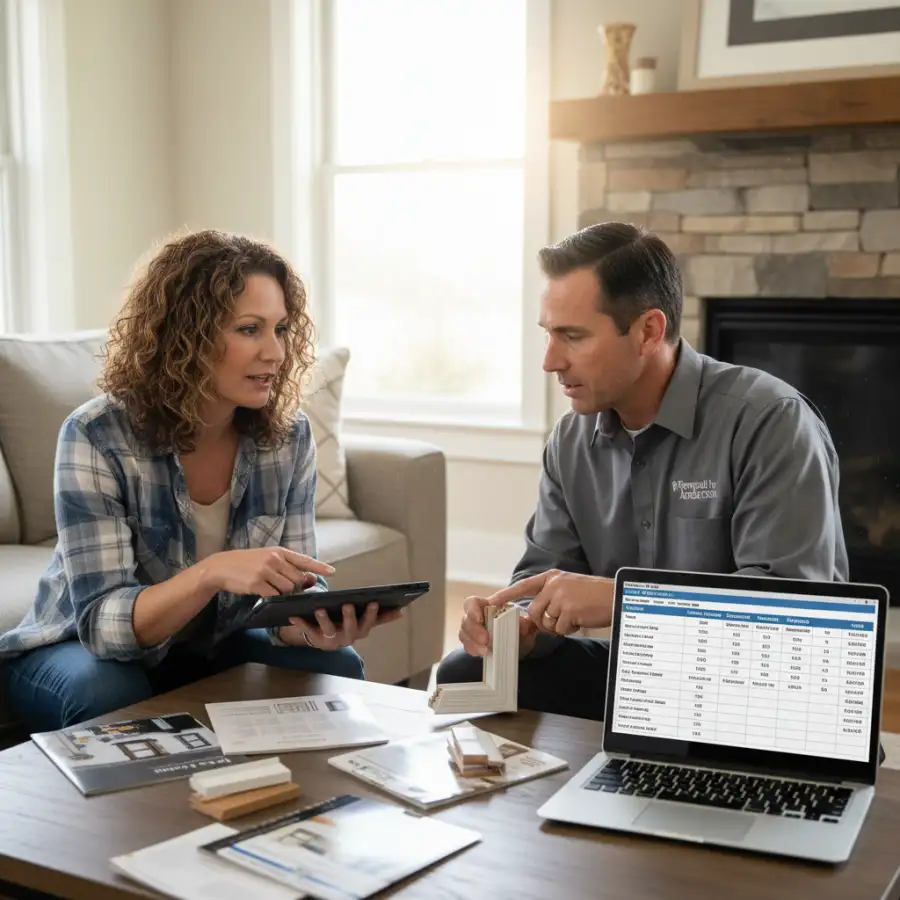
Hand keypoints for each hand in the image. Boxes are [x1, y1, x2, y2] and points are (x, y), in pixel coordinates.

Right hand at [199, 547, 333, 596]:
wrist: (221, 566)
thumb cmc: (247, 564)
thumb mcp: (268, 560)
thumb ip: (288, 568)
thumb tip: (310, 579)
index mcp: (279, 552)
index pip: (304, 560)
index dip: (319, 567)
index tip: (332, 572)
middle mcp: (274, 559)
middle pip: (297, 579)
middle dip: (295, 587)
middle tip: (282, 587)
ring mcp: (265, 570)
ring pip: (288, 589)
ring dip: (283, 593)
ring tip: (270, 588)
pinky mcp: (256, 583)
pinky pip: (273, 595)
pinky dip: (272, 597)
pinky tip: (263, 593)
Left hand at [277, 602, 403, 649]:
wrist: (324, 637)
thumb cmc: (346, 624)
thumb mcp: (364, 620)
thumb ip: (382, 617)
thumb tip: (402, 611)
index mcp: (359, 631)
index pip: (369, 623)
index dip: (372, 615)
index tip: (374, 602)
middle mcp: (346, 637)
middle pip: (350, 629)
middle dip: (350, 617)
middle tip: (348, 605)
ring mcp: (330, 639)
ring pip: (328, 630)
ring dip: (324, 620)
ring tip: (320, 608)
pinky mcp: (314, 638)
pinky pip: (306, 631)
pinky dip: (300, 624)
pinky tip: (293, 616)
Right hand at [458, 594, 538, 658]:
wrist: (521, 642)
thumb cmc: (520, 628)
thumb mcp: (525, 624)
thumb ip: (524, 623)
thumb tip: (521, 624)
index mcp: (487, 606)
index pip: (472, 602)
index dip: (472, 609)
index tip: (479, 619)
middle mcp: (476, 616)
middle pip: (466, 620)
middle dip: (474, 630)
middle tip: (486, 640)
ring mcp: (472, 631)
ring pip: (464, 633)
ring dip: (473, 642)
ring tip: (486, 650)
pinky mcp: (473, 643)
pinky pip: (467, 646)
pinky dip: (473, 650)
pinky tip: (482, 653)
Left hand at [486, 570, 613, 636]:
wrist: (616, 596)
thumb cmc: (594, 595)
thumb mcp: (569, 587)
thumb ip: (551, 597)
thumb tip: (536, 615)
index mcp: (552, 578)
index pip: (524, 586)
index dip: (506, 595)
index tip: (491, 601)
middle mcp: (554, 585)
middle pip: (534, 611)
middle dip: (544, 622)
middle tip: (562, 620)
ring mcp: (561, 596)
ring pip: (546, 622)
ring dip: (559, 626)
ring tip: (575, 617)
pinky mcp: (569, 609)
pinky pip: (560, 628)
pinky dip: (570, 629)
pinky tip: (581, 620)